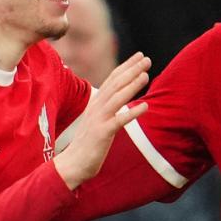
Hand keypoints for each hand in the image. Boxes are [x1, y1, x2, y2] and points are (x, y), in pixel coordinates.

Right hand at [52, 53, 150, 189]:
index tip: (140, 56)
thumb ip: (108, 108)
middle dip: (131, 70)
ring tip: (146, 75)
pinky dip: (132, 113)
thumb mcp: (99, 120)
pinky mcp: (102, 134)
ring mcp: (99, 120)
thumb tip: (121, 98)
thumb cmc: (88, 143)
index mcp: (96, 103)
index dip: (126, 66)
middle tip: (147, 59)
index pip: (112, 79)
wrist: (72, 164)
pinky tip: (145, 107)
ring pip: (117, 99)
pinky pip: (119, 121)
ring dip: (132, 86)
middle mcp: (97, 108)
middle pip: (115, 84)